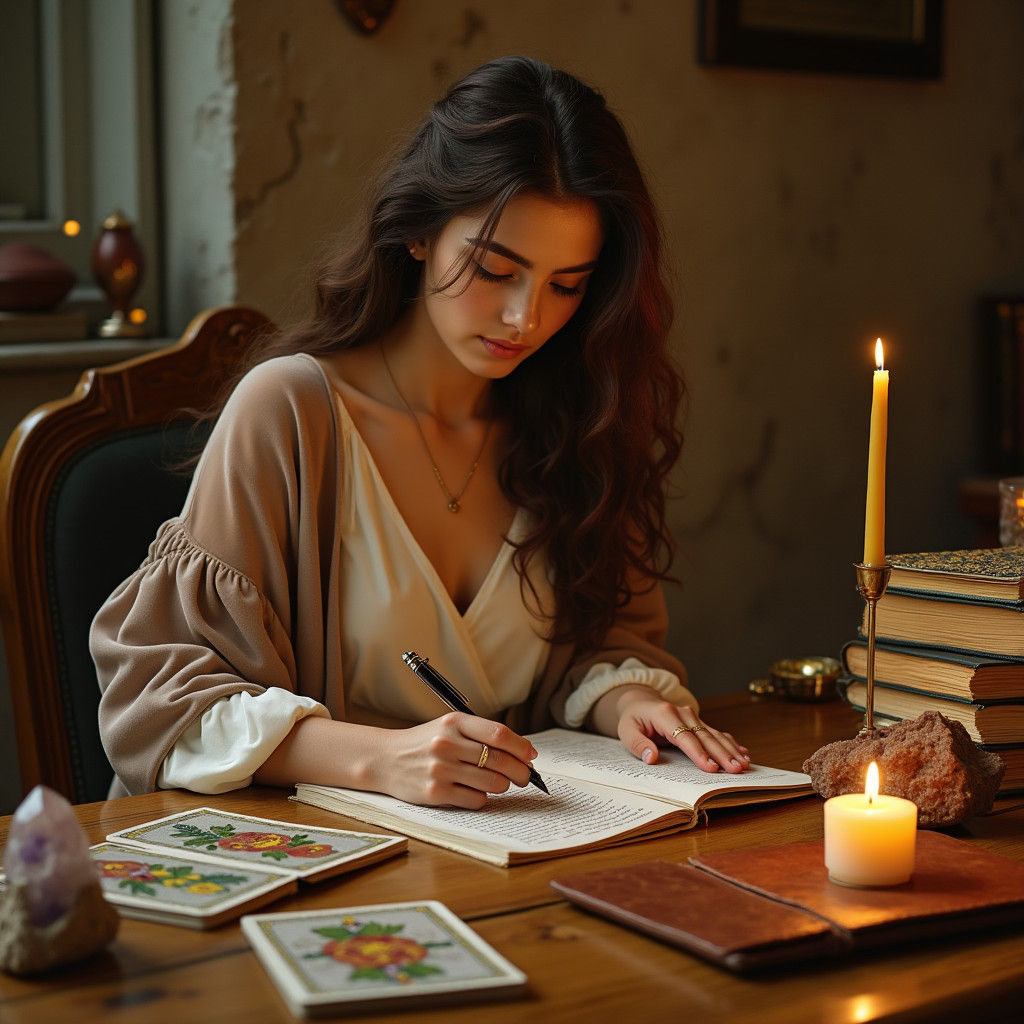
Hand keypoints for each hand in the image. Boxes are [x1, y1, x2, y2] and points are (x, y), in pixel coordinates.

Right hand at [380, 713, 537, 808]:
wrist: (385, 759)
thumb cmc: (426, 743)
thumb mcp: (449, 727)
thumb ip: (481, 735)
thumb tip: (523, 753)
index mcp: (454, 722)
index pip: (499, 734)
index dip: (521, 747)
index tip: (531, 756)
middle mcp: (447, 744)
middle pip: (500, 760)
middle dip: (520, 771)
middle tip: (525, 776)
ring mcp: (440, 769)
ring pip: (492, 783)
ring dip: (503, 785)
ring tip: (500, 783)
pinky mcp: (435, 793)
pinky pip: (476, 800)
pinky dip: (483, 798)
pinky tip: (476, 791)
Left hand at [613, 686, 749, 772]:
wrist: (640, 702)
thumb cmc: (633, 719)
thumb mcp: (626, 731)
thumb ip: (638, 744)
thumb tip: (651, 758)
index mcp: (665, 714)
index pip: (684, 737)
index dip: (698, 753)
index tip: (712, 768)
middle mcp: (683, 713)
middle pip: (705, 736)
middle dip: (722, 754)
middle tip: (736, 770)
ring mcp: (693, 716)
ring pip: (715, 735)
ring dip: (731, 750)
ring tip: (745, 765)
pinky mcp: (698, 722)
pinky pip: (716, 733)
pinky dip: (730, 743)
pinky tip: (744, 753)